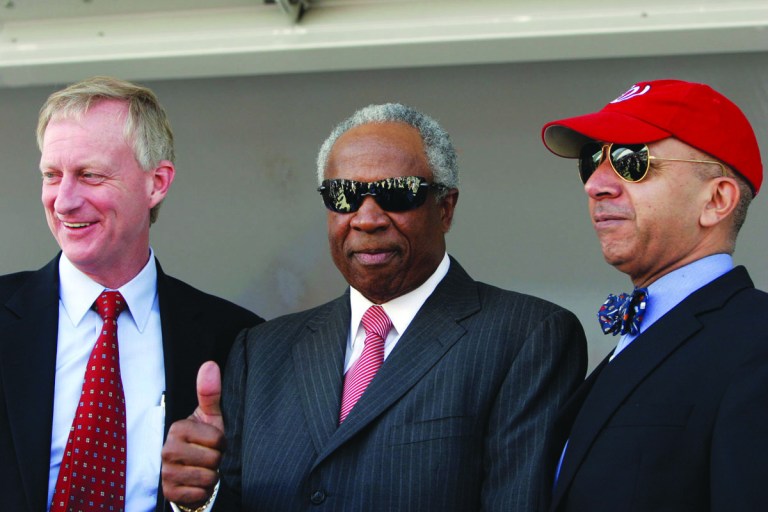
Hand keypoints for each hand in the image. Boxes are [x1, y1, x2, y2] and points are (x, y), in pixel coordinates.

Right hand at [161, 361, 226, 507]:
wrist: (193, 471)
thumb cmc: (205, 440)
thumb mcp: (211, 416)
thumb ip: (211, 392)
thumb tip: (209, 364)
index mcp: (178, 428)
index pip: (216, 439)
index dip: (222, 442)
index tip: (215, 442)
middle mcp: (167, 450)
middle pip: (213, 459)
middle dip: (218, 460)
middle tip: (210, 457)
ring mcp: (165, 472)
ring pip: (207, 478)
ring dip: (212, 476)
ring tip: (205, 468)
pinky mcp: (168, 492)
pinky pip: (198, 494)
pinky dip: (203, 491)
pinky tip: (197, 482)